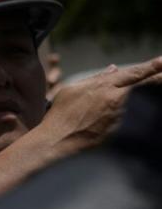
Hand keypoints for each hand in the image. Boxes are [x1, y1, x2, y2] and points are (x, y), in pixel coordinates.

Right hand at [41, 56, 161, 157]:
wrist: (55, 142)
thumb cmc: (60, 115)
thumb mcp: (72, 90)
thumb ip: (96, 79)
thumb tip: (114, 69)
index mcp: (104, 87)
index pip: (133, 73)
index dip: (151, 66)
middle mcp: (115, 100)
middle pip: (145, 86)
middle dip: (159, 78)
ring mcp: (119, 117)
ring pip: (142, 102)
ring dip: (150, 96)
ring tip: (157, 86)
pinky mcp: (118, 132)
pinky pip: (135, 119)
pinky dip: (141, 113)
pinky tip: (145, 110)